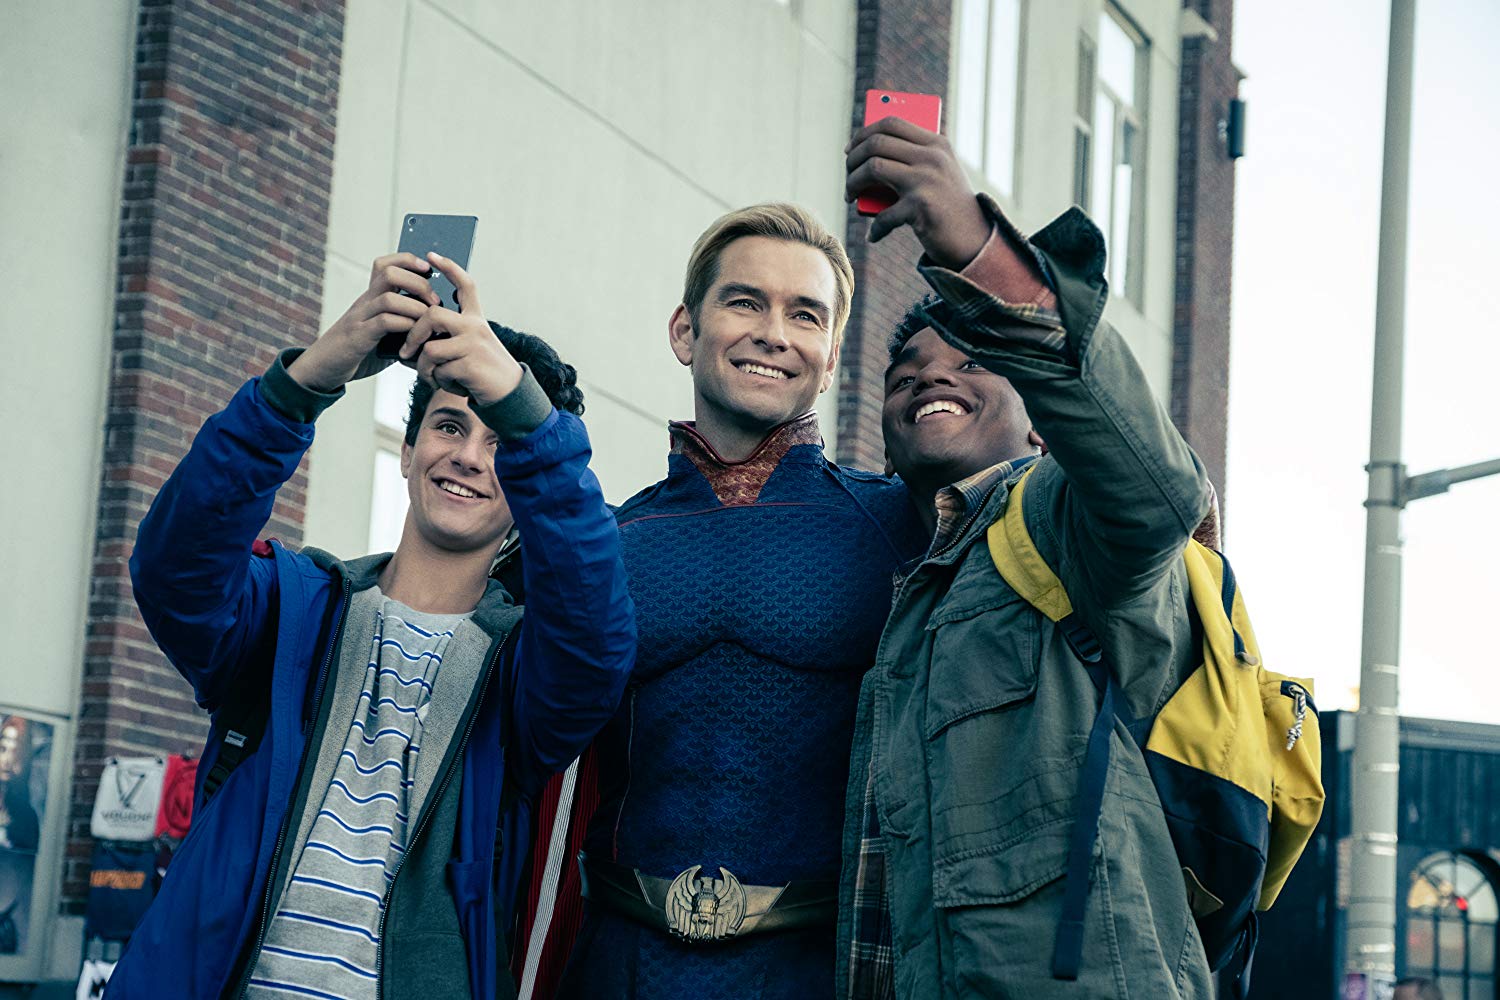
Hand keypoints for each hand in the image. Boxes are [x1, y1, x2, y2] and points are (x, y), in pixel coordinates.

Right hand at [288, 253, 437, 391]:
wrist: (321, 369)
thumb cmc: (357, 353)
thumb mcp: (382, 334)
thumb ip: (402, 326)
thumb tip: (433, 324)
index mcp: (370, 298)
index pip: (385, 265)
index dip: (408, 261)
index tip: (428, 270)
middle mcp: (364, 303)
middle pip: (389, 273)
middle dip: (418, 282)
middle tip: (434, 301)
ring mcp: (360, 319)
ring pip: (388, 298)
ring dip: (415, 307)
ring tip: (428, 319)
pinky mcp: (358, 338)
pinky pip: (383, 323)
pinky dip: (404, 326)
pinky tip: (413, 335)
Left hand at [400, 253, 522, 406]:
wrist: (510, 394)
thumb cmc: (483, 371)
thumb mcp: (470, 348)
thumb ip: (449, 338)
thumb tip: (414, 341)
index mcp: (476, 319)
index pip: (465, 285)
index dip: (449, 268)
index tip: (432, 256)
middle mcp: (475, 327)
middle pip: (432, 316)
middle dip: (413, 334)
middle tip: (406, 351)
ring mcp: (474, 345)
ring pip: (430, 349)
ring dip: (424, 369)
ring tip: (432, 377)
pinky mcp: (471, 365)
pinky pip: (439, 371)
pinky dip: (439, 382)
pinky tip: (451, 385)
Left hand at [845, 116, 992, 269]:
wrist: (975, 240)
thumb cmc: (948, 207)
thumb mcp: (937, 175)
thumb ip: (912, 159)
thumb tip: (865, 155)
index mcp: (936, 144)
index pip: (892, 123)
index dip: (864, 133)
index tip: (850, 149)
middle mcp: (932, 157)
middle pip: (876, 143)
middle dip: (853, 160)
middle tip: (848, 176)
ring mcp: (927, 179)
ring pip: (872, 167)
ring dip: (853, 184)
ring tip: (850, 197)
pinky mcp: (921, 206)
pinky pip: (883, 214)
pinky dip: (875, 228)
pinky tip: (874, 235)